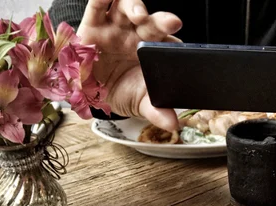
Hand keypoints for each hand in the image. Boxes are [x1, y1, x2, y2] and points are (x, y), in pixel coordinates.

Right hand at [77, 0, 181, 129]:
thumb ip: (157, 111)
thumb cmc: (123, 92)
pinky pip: (97, 5)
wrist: (94, 93)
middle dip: (161, 20)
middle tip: (169, 22)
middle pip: (151, 21)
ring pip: (126, 7)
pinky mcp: (93, 24)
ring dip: (134, 5)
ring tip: (138, 14)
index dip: (174, 37)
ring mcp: (116, 27)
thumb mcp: (141, 104)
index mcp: (152, 51)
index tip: (181, 38)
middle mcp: (136, 35)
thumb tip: (173, 124)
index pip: (166, 39)